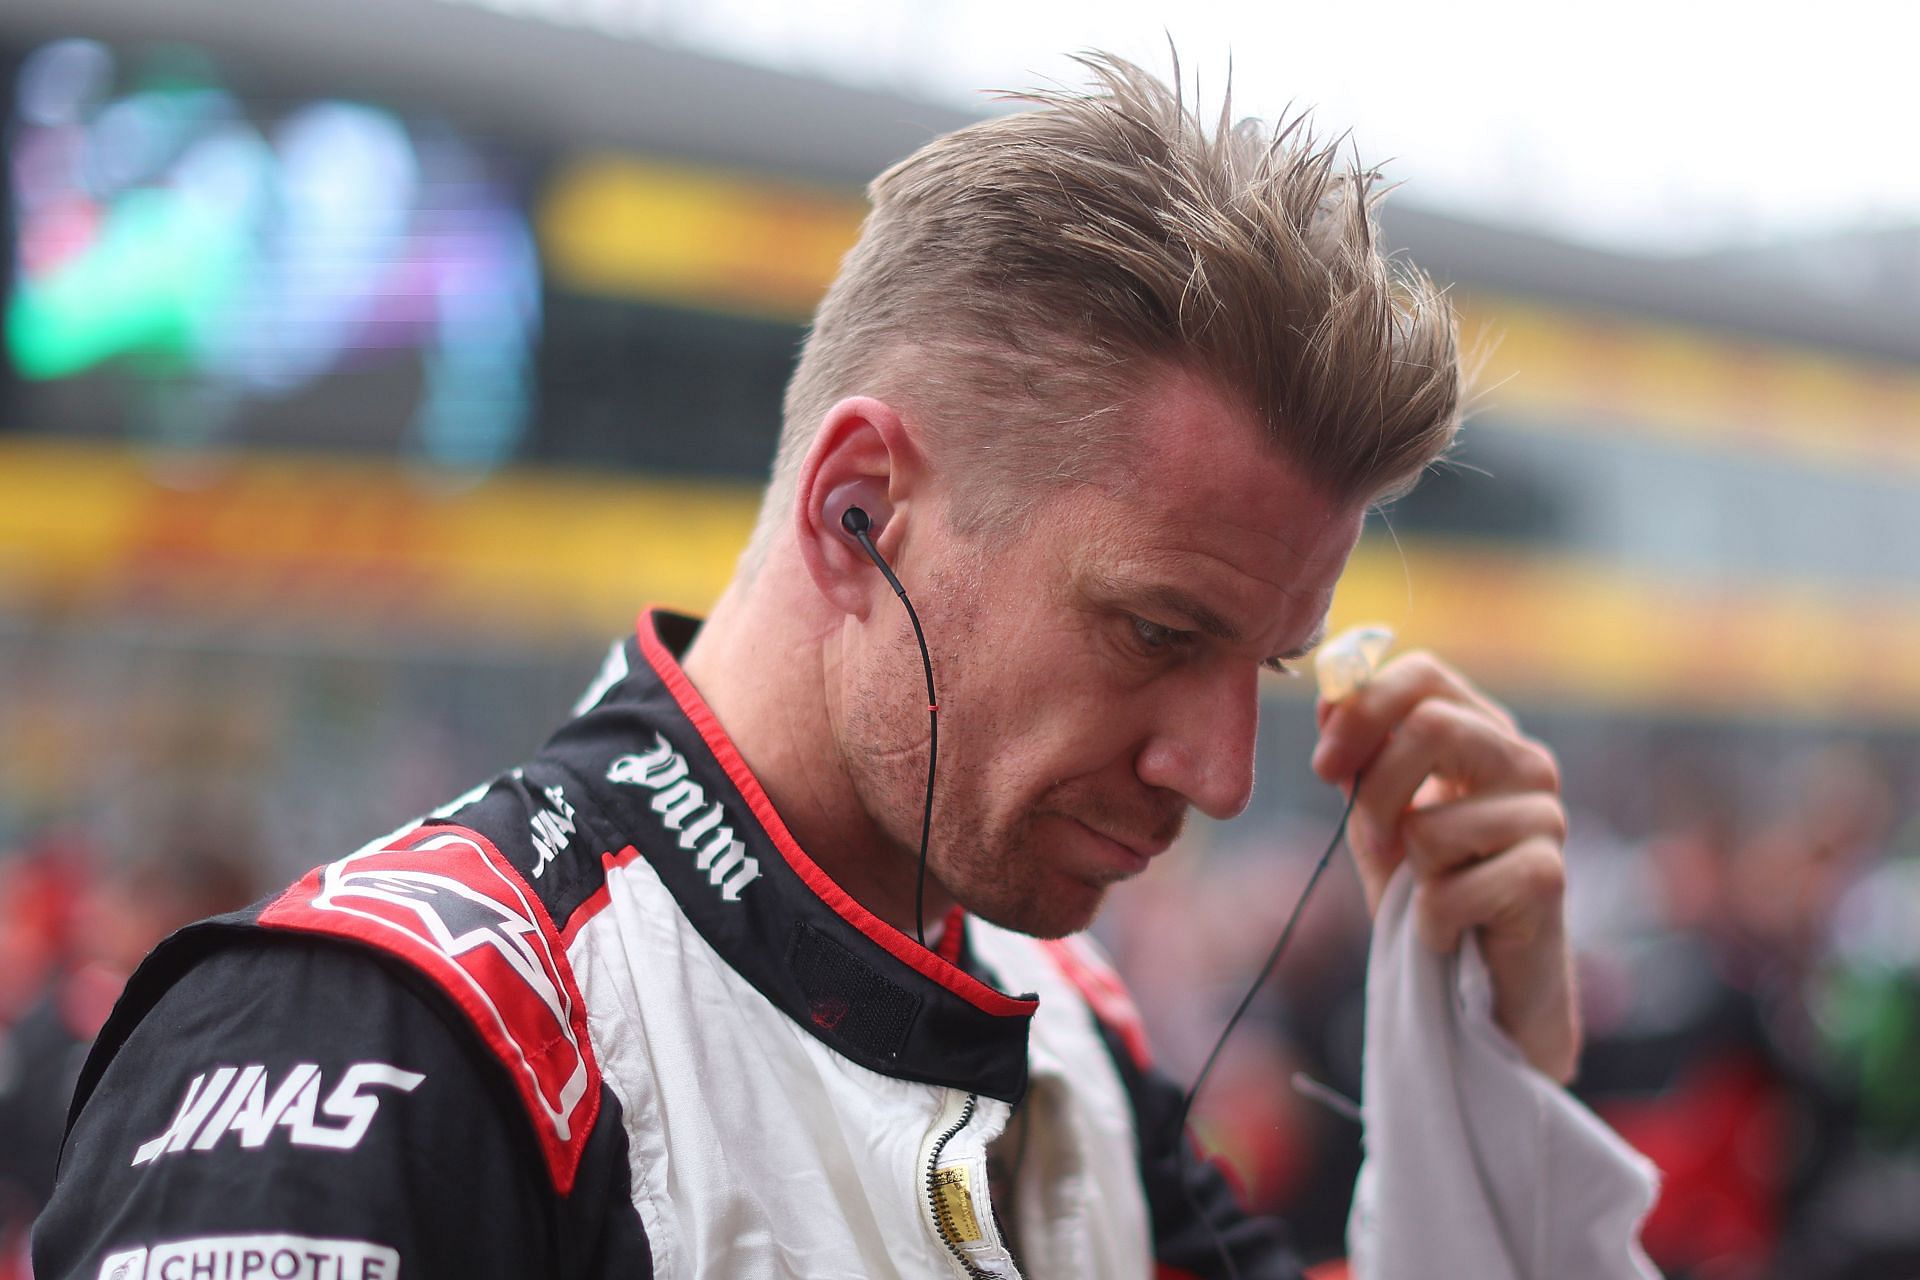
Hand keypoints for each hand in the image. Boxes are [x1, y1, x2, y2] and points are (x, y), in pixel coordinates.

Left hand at [1310, 652, 1579, 1082]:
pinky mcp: (1547, 878)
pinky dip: (1430, 920)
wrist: (1481, 981)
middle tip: (1371, 839)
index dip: (1363, 708)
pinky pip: (1449, 888)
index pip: (1425, 673)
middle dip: (1374, 790)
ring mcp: (1545, 817)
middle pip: (1432, 725)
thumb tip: (1331, 693)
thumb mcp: (1378, 812)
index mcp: (1482, 731)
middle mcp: (1524, 761)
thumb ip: (1357, 755)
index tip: (1323, 764)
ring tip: (1432, 893)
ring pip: (1430, 823)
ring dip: (1407, 872)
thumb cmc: (1429, 886)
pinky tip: (1451, 929)